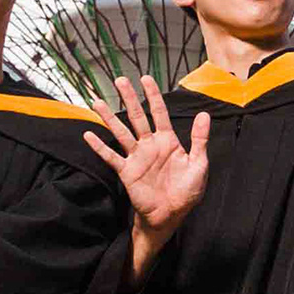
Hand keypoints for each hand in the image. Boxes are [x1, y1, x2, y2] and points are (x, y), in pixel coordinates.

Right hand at [85, 77, 211, 232]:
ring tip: (98, 102)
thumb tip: (204, 115)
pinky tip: (89, 135)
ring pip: (121, 132)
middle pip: (138, 117)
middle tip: (120, 80)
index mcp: (168, 141)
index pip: (159, 113)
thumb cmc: (186, 191)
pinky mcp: (127, 171)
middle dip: (129, 98)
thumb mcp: (198, 164)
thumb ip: (199, 139)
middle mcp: (150, 145)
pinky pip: (111, 157)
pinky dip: (100, 147)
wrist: (172, 215)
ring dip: (109, 118)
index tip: (146, 78)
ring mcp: (137, 157)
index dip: (153, 96)